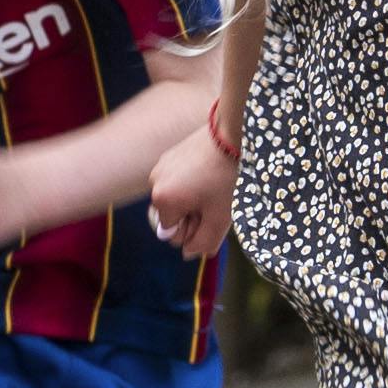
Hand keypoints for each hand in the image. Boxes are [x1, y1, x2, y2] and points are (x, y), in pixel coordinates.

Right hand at [149, 137, 234, 264]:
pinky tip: (209, 176)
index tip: (211, 216)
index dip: (194, 231)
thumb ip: (203, 243)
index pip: (172, 235)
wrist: (233, 135)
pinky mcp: (169, 155)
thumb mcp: (220, 218)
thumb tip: (189, 253)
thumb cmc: (227, 178)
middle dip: (191, 216)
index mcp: (163, 200)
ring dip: (192, 201)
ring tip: (213, 188)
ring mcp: (160, 167)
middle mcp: (155, 183)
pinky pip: (177, 183)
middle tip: (215, 203)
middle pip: (172, 217)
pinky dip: (190, 185)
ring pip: (176, 200)